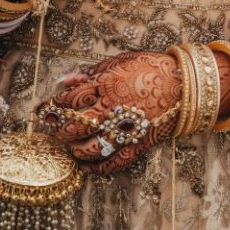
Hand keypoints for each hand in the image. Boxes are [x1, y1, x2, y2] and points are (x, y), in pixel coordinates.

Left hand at [36, 52, 180, 174]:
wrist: (185, 85)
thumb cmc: (151, 68)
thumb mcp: (120, 61)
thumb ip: (93, 73)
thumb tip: (69, 82)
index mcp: (107, 85)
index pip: (69, 99)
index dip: (52, 106)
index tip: (45, 109)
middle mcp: (113, 109)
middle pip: (75, 125)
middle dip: (60, 128)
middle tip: (55, 128)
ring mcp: (126, 129)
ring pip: (90, 148)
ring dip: (75, 149)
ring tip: (71, 146)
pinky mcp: (138, 144)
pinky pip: (113, 162)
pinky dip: (96, 168)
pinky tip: (86, 165)